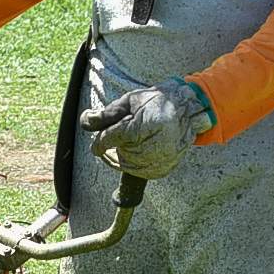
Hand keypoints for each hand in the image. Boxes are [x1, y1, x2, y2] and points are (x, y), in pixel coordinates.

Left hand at [81, 79, 210, 179]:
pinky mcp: (164, 168)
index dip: (100, 142)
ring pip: (128, 165)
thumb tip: (85, 122)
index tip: (96, 146)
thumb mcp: (130, 101)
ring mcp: (161, 160)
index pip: (112, 139)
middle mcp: (154, 146)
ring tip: (128, 143)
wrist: (188, 109)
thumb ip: (106, 114)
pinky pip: (140, 172)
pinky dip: (134, 164)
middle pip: (119, 154)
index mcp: (143, 126)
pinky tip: (137, 152)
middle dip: (113, 148)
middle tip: (117, 138)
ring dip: (122, 157)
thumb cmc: (158, 101)